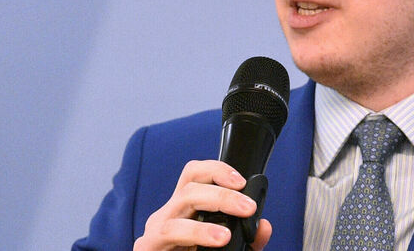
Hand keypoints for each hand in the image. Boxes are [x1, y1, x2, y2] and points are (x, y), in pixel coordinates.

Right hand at [133, 160, 271, 250]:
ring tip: (229, 233)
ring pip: (181, 201)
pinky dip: (197, 232)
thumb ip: (247, 239)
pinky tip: (215, 240)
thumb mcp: (227, 249)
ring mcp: (157, 228)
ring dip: (209, 212)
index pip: (197, 174)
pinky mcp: (148, 245)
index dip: (218, 170)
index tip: (242, 181)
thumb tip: (264, 227)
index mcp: (187, 208)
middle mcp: (170, 213)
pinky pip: (170, 231)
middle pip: (192, 185)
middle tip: (248, 207)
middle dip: (223, 193)